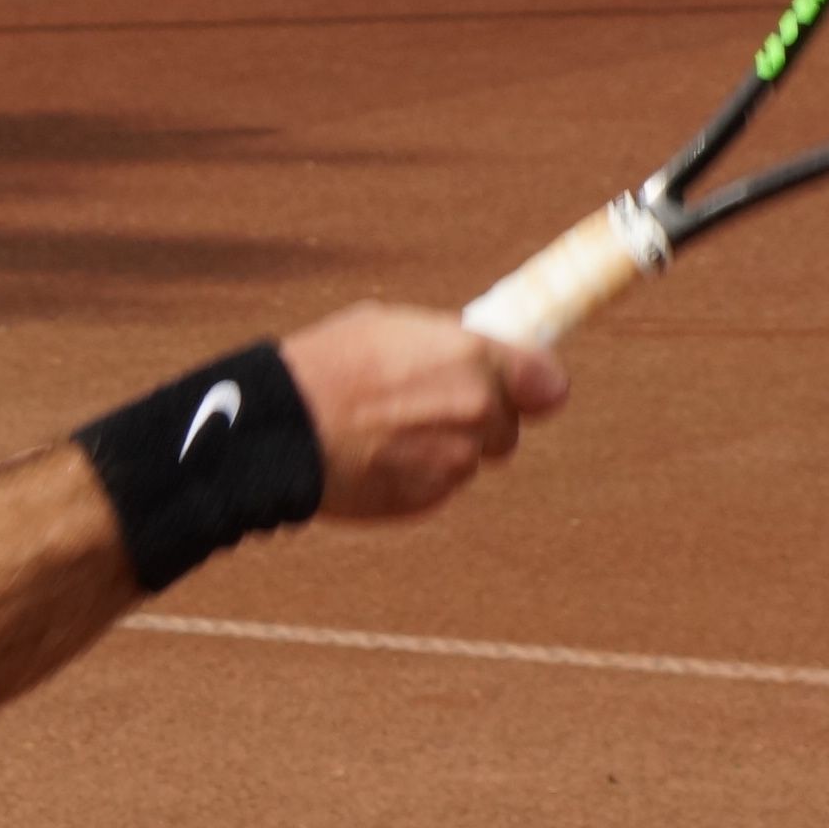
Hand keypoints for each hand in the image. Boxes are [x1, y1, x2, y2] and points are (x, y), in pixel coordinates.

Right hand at [278, 303, 566, 519]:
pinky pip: (433, 488)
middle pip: (506, 429)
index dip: (531, 387)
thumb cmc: (325, 366)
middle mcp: (477, 413)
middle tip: (423, 410)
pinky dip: (411, 478)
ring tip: (382, 435)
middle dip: (476, 422)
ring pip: (465, 461)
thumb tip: (468, 353)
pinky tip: (370, 460)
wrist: (279, 429)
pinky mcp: (424, 500)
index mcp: (475, 361)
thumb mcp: (388, 327)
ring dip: (439, 452)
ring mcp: (453, 463)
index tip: (518, 390)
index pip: (549, 384)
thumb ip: (445, 345)